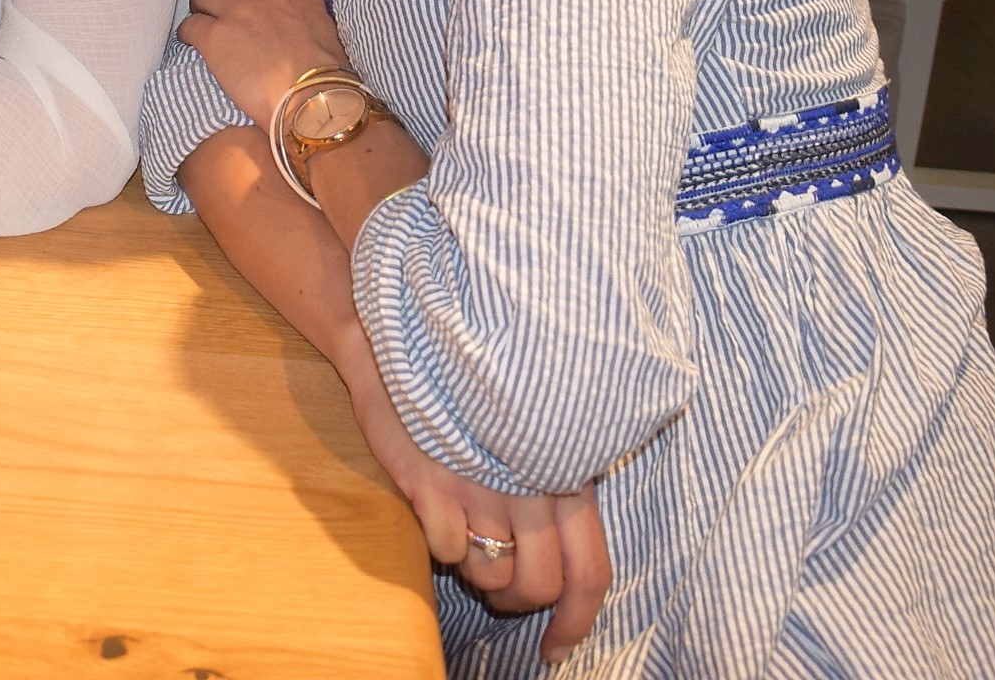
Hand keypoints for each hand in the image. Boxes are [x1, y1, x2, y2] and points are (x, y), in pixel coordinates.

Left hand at [177, 0, 346, 126]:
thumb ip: (306, 5)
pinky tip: (193, 40)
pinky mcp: (215, 39)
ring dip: (202, 3)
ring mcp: (239, 11)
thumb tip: (291, 11)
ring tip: (205, 18)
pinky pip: (190, 25)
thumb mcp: (330, 22)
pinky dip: (188, 32)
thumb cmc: (330, 74)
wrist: (315, 103)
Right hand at [347, 360, 610, 658]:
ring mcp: (481, 485)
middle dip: (518, 602)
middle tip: (499, 588)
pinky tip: (436, 508)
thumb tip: (565, 561)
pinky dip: (441, 543)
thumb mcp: (534, 431)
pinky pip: (447, 551)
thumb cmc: (474, 397)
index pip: (591, 571)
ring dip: (478, 573)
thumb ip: (558, 485)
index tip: (557, 649)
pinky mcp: (433, 484)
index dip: (577, 622)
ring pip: (493, 577)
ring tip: (466, 533)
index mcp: (568, 471)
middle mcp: (532, 483)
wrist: (403, 346)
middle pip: (541, 586)